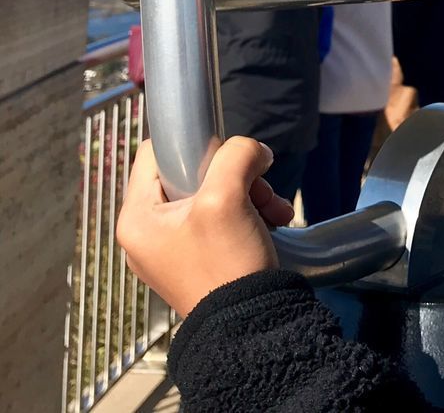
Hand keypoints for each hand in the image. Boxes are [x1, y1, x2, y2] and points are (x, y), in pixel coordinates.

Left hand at [117, 137, 294, 315]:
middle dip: (236, 175)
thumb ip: (237, 156)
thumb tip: (254, 151)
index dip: (194, 146)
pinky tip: (275, 221)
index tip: (225, 161)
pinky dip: (251, 213)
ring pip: (214, 193)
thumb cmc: (225, 265)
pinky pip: (224, 217)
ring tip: (275, 209)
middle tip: (260, 188)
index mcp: (136, 218)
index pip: (155, 153)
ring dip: (251, 193)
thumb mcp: (227, 198)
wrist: (249, 328)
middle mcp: (148, 232)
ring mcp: (175, 247)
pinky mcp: (200, 258)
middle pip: (191, 173)